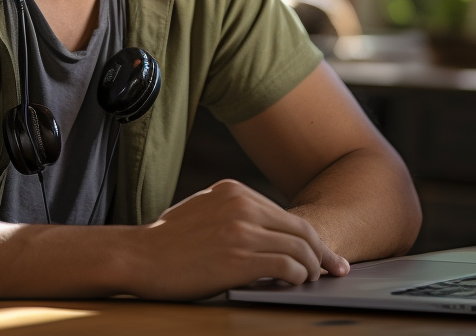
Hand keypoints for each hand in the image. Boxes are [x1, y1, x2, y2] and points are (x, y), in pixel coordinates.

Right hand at [126, 179, 348, 299]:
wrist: (137, 256)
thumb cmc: (166, 242)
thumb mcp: (203, 210)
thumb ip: (234, 213)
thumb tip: (267, 232)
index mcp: (234, 190)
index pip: (285, 214)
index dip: (310, 236)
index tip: (324, 252)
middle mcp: (242, 204)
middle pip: (300, 228)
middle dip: (323, 251)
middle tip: (337, 268)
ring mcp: (242, 229)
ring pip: (299, 248)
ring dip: (312, 267)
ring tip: (313, 280)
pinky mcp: (240, 257)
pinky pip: (286, 266)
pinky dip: (297, 276)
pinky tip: (295, 284)